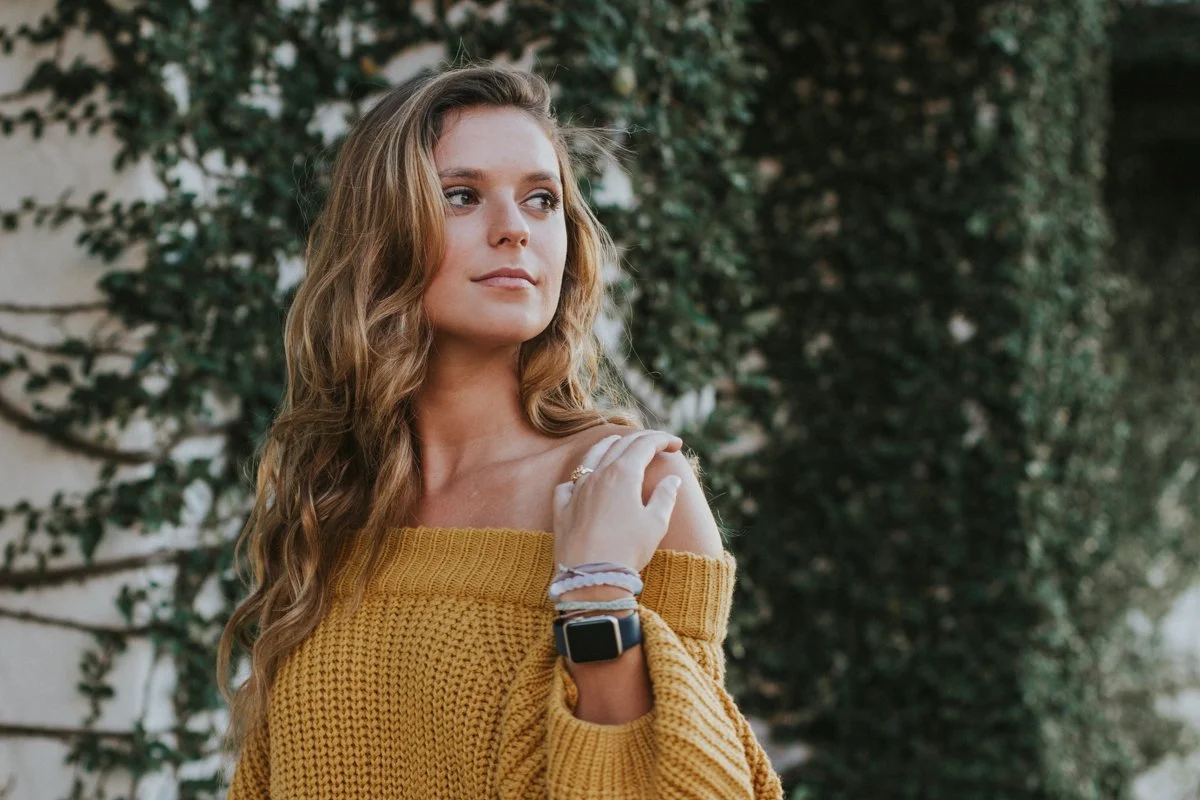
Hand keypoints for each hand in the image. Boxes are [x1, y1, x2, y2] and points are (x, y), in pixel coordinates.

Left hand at [552, 430, 685, 573]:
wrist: (591, 577)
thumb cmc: (627, 550)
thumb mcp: (655, 523)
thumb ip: (665, 496)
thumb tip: (672, 480)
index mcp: (623, 474)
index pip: (644, 444)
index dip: (662, 440)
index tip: (676, 444)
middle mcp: (597, 474)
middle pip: (620, 444)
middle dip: (641, 439)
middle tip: (656, 442)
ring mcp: (576, 489)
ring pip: (592, 456)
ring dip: (608, 445)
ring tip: (618, 442)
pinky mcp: (562, 508)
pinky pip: (569, 483)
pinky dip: (580, 476)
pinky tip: (583, 480)